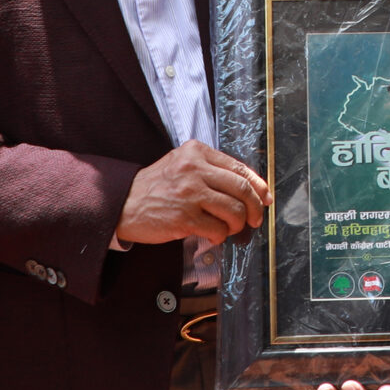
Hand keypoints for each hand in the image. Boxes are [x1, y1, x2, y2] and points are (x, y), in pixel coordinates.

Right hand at [116, 142, 269, 247]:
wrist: (123, 204)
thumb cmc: (157, 187)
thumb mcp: (183, 166)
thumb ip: (212, 171)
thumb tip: (253, 188)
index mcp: (196, 152)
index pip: (239, 168)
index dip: (259, 186)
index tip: (265, 198)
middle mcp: (194, 169)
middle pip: (242, 189)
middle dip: (255, 208)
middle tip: (254, 219)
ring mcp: (189, 193)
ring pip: (234, 211)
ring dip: (238, 225)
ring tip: (229, 228)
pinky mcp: (184, 217)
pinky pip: (218, 230)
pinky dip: (220, 237)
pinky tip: (213, 236)